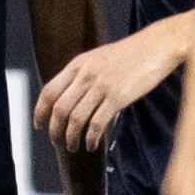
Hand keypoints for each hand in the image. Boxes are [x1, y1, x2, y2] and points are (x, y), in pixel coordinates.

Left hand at [34, 23, 182, 153]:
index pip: (49, 91)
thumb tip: (68, 96)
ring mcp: (101, 86)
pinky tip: (91, 145)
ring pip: (76, 119)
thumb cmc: (129, 54)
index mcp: (78, 64)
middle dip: (54, 129)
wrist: (156, 47)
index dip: (40, 111)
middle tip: (55, 141)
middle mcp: (86, 75)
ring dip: (71, 137)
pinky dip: (90, 138)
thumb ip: (82, 74)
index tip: (39, 125)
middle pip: (59, 108)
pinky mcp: (117, 97)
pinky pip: (96, 123)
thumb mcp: (98, 58)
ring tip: (73, 146)